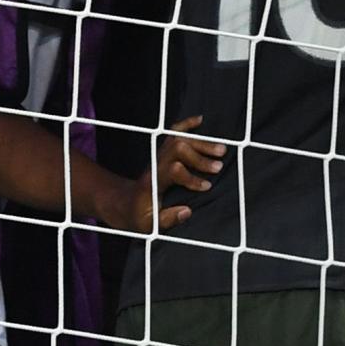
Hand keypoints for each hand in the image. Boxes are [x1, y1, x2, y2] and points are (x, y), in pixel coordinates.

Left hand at [107, 116, 226, 233]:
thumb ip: (166, 219)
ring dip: (201, 143)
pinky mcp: (162, 154)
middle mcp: (155, 166)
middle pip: (177, 150)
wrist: (122, 204)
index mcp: (153, 183)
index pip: (173, 171)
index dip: (191, 177)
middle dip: (200, 157)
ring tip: (222, 150)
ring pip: (179, 140)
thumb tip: (187, 211)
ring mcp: (158, 157)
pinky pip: (172, 134)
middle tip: (218, 167)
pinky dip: (186, 125)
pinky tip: (199, 120)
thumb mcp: (147, 225)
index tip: (207, 186)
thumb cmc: (136, 216)